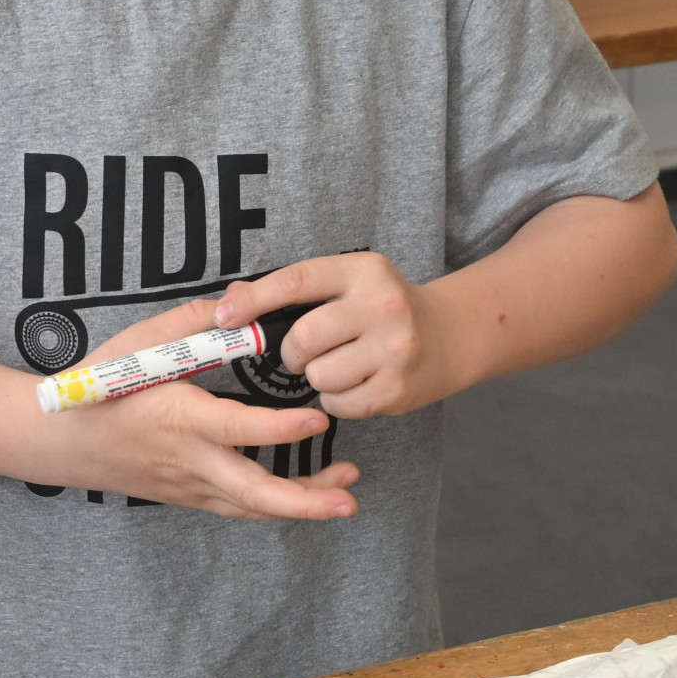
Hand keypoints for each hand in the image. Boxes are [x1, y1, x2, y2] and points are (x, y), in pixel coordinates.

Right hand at [37, 300, 360, 520]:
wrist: (61, 441)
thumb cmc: (100, 386)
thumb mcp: (141, 342)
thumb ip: (194, 319)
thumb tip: (243, 297)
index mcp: (178, 418)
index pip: (238, 429)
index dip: (280, 429)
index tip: (319, 420)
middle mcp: (188, 460)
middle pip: (252, 492)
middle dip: (304, 500)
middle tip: (349, 496)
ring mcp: (188, 485)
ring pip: (250, 508)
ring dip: (299, 507)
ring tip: (343, 496)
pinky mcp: (187, 496)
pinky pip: (236, 508)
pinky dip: (273, 507)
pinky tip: (304, 498)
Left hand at [217, 254, 449, 420]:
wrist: (452, 335)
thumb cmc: (383, 309)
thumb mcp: (347, 283)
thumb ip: (293, 290)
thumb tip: (230, 301)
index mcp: (363, 271)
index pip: (297, 281)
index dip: (255, 300)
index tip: (224, 317)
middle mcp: (383, 306)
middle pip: (303, 338)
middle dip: (292, 353)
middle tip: (306, 353)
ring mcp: (395, 349)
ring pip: (319, 376)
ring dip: (317, 378)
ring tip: (338, 366)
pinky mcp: (399, 389)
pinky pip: (339, 405)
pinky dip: (336, 400)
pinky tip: (355, 384)